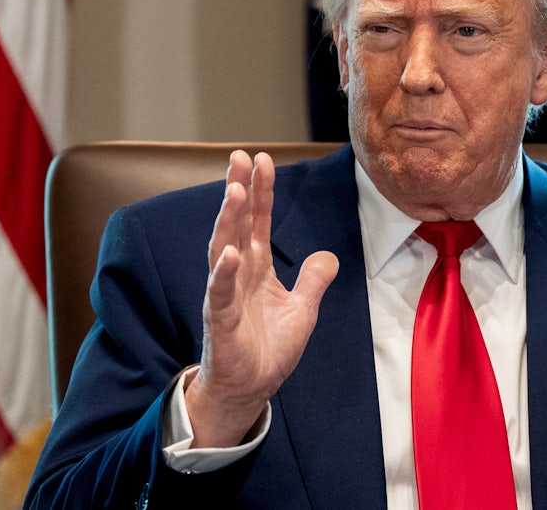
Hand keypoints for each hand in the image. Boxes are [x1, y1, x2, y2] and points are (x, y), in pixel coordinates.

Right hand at [184, 151, 338, 446]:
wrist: (250, 389)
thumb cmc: (269, 350)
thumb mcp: (303, 311)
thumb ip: (312, 281)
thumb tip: (328, 256)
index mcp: (257, 268)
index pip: (258, 222)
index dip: (262, 191)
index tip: (263, 159)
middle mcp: (238, 274)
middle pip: (237, 224)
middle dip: (239, 190)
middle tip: (240, 156)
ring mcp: (225, 295)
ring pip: (223, 249)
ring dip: (228, 220)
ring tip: (236, 190)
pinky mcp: (220, 320)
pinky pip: (218, 292)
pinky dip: (222, 272)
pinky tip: (230, 252)